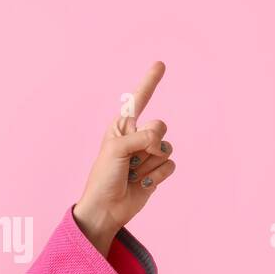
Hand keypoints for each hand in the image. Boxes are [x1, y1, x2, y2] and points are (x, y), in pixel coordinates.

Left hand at [73, 61, 175, 254]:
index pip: (138, 100)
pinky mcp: (157, 171)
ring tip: (132, 173)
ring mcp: (148, 154)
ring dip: (149, 164)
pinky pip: (170, 165)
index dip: (150, 82)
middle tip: (132, 158)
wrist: (106, 208)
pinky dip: (156, 176)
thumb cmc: (104, 177)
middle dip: (150, 142)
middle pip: (160, 126)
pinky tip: (141, 183)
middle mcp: (137, 137)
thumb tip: (160, 142)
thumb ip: (141, 137)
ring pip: (166, 148)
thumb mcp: (116, 149)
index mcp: (122, 127)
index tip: (160, 64)